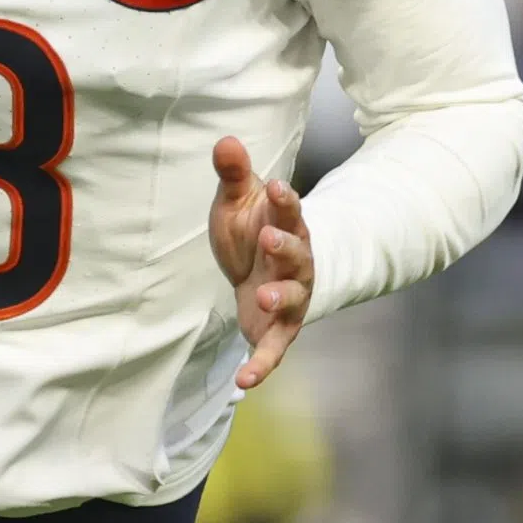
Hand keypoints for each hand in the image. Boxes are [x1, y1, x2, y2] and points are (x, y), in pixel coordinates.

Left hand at [208, 136, 314, 391]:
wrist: (257, 274)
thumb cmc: (250, 234)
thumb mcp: (237, 204)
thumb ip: (233, 176)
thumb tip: (225, 140)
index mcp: (287, 228)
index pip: (290, 211)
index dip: (284, 200)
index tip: (274, 187)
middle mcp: (296, 264)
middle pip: (297, 254)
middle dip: (285, 246)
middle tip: (269, 238)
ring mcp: (290, 299)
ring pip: (292, 298)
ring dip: (280, 296)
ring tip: (263, 295)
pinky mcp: (277, 330)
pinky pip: (273, 350)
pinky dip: (262, 366)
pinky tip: (244, 382)